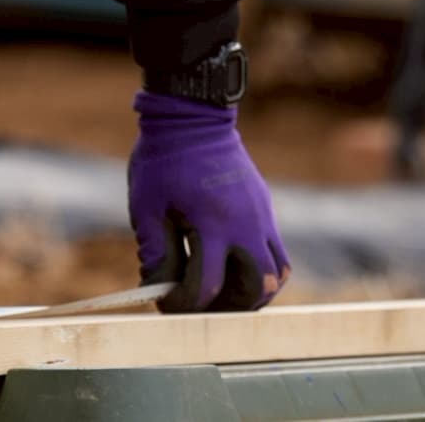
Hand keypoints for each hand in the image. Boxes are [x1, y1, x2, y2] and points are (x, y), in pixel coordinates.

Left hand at [129, 90, 289, 311]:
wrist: (193, 118)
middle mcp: (245, 223)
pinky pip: (277, 251)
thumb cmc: (163, 160)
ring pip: (277, 274)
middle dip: (229, 307)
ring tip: (224, 293)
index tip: (167, 304)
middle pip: (256, 288)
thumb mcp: (147, 206)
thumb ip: (155, 251)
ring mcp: (261, 216)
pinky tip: (233, 268)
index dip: (185, 304)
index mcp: (211, 223)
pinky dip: (261, 269)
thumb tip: (158, 289)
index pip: (208, 285)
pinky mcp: (265, 209)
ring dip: (253, 292)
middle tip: (202, 304)